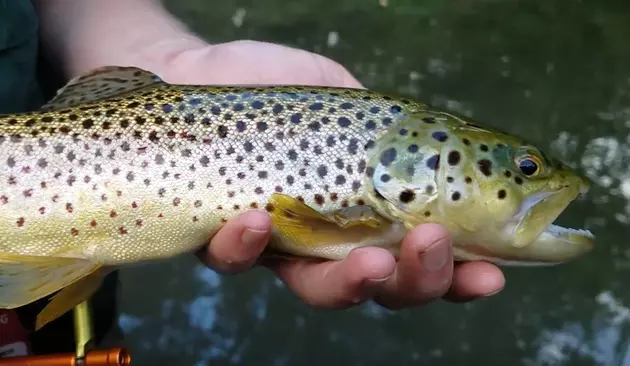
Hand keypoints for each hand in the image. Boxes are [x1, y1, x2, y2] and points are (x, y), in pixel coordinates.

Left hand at [157, 40, 504, 307]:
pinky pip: (234, 259)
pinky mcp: (222, 236)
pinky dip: (247, 246)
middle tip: (435, 247)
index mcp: (370, 212)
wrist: (199, 73)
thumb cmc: (282, 90)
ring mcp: (278, 244)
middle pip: (383, 286)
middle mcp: (330, 239)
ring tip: (373, 259)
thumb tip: (446, 157)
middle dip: (418, 280)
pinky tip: (253, 218)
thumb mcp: (353, 103)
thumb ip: (395, 136)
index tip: (494, 275)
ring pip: (319, 289)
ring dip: (352, 283)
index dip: (459, 277)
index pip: (421, 256)